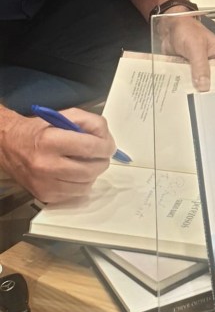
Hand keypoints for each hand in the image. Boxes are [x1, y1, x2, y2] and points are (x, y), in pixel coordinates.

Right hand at [0, 108, 115, 203]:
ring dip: (92, 173)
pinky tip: (74, 173)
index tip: (108, 145)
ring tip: (85, 163)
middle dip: (102, 161)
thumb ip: (90, 122)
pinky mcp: (45, 196)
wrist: (9, 146)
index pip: (90, 147)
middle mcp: (46, 165)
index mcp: (51, 140)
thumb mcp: (64, 116)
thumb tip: (107, 140)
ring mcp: (45, 183)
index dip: (106, 146)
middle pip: (91, 169)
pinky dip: (81, 183)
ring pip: (86, 185)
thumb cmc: (39, 130)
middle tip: (99, 154)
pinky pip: (76, 194)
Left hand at [157, 11, 214, 90]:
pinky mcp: (189, 71)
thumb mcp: (196, 46)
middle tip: (205, 101)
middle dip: (209, 90)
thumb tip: (204, 84)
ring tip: (193, 98)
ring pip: (201, 84)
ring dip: (195, 89)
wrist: (169, 27)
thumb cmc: (187, 28)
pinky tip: (183, 90)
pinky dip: (186, 85)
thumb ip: (200, 66)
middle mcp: (213, 64)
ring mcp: (200, 68)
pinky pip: (189, 81)